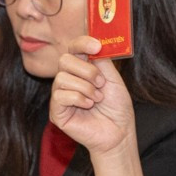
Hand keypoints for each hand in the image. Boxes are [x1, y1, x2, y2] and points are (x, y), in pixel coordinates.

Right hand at [49, 40, 138, 159]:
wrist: (119, 132)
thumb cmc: (116, 107)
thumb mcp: (113, 80)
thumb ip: (102, 62)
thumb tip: (94, 45)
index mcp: (82, 69)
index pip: (73, 49)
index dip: (82, 44)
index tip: (96, 46)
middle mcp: (68, 79)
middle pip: (64, 60)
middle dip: (87, 70)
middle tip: (101, 83)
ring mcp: (60, 95)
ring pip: (62, 78)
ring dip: (86, 87)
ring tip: (97, 98)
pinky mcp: (56, 111)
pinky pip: (60, 95)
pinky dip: (78, 98)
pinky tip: (88, 106)